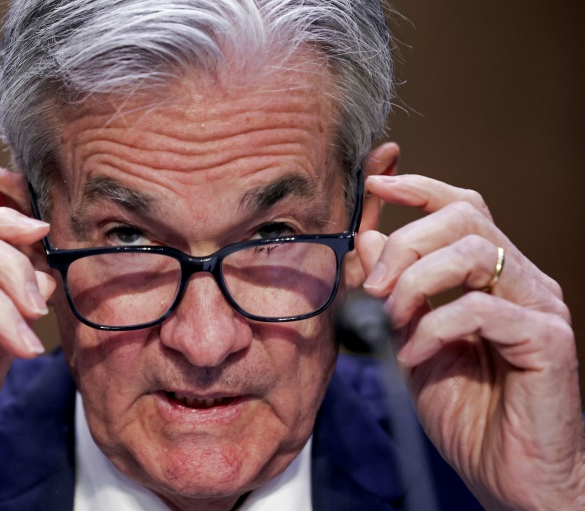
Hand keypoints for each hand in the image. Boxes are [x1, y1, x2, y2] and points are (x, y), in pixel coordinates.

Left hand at [358, 174, 584, 510]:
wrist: (508, 476)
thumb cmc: (465, 412)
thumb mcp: (410, 343)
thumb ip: (393, 293)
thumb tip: (366, 241)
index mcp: (492, 277)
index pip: (461, 208)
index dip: (419, 188)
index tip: (375, 185)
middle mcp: (520, 281)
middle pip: (464, 218)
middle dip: (405, 243)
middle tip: (373, 286)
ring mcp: (538, 307)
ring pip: (473, 252)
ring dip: (415, 280)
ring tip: (390, 319)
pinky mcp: (547, 341)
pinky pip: (481, 309)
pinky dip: (433, 327)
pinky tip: (412, 355)